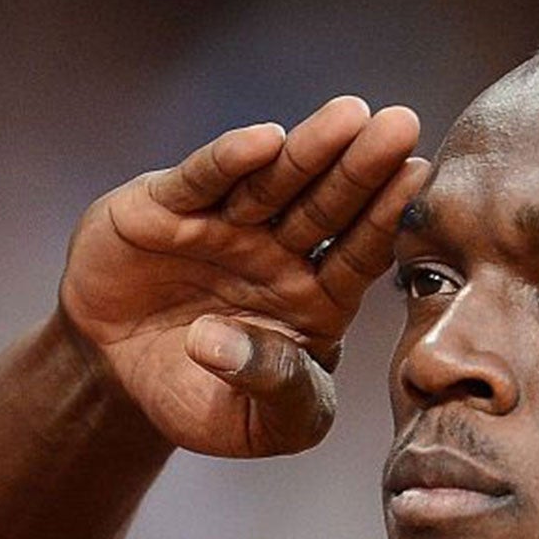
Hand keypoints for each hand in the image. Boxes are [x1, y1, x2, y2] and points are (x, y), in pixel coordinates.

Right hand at [59, 96, 426, 457]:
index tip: (421, 182)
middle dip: (363, 168)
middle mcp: (277, 250)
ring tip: (350, 115)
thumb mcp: (254, 424)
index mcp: (316, 298)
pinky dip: (229, 160)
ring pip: (273, 182)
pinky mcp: (165, 207)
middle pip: (327, 206)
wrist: (117, 377)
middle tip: (402, 126)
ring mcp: (224, 223)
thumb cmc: (202, 398)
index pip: (360, 253)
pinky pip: (201, 180)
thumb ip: (277, 392)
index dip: (388, 218)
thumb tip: (224, 344)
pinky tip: (263, 140)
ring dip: (309, 149)